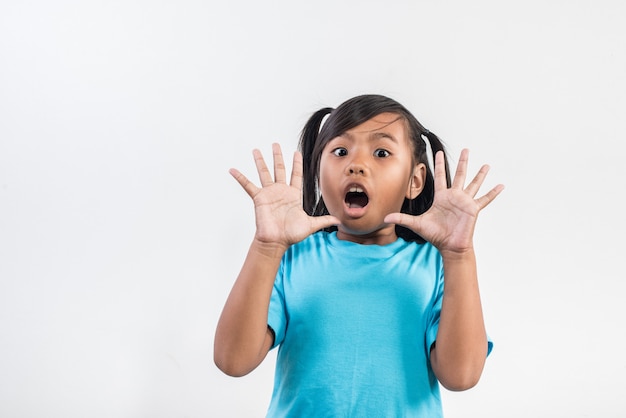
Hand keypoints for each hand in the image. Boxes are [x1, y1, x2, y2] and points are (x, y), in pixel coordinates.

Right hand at [230, 143, 338, 249]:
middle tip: (275, 144)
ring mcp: (269, 194)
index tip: (296, 152)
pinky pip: (248, 186)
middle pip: (279, 169)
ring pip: (264, 173)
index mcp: (293, 195)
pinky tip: (233, 170)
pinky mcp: (259, 198)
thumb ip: (324, 220)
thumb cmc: (292, 234)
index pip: (296, 175)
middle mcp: (281, 191)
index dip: (296, 164)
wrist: (277, 242)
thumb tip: (339, 220)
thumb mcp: (311, 225)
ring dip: (260, 161)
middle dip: (278, 156)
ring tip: (256, 150)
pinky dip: (240, 177)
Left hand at [384, 149, 503, 254]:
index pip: (440, 176)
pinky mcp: (473, 209)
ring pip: (473, 184)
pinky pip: (485, 199)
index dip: (439, 164)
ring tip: (486, 165)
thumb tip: (385, 218)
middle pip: (459, 174)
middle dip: (462, 162)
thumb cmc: (435, 235)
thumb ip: (402, 218)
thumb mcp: (417, 224)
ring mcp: (465, 202)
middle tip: (466, 149)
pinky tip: (501, 185)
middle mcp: (454, 197)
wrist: (449, 246)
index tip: (439, 152)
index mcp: (442, 197)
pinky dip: (493, 193)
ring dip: (480, 174)